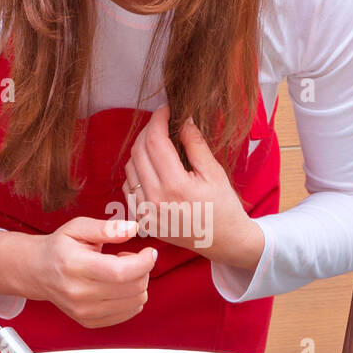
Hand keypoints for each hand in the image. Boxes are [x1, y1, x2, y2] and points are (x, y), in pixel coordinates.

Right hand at [27, 217, 154, 327]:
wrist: (38, 271)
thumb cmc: (60, 247)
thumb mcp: (78, 227)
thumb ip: (106, 228)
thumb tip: (132, 229)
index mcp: (75, 266)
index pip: (120, 272)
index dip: (144, 262)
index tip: (150, 252)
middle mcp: (78, 293)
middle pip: (132, 288)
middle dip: (143, 270)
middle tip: (130, 257)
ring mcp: (83, 311)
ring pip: (135, 302)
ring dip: (138, 284)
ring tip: (121, 271)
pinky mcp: (89, 321)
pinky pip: (128, 314)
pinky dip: (132, 298)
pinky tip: (118, 285)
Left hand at [123, 105, 260, 268]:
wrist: (224, 242)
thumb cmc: (223, 208)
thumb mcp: (214, 173)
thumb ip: (196, 144)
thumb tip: (183, 119)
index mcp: (175, 187)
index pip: (155, 142)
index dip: (158, 119)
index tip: (165, 110)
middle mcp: (155, 200)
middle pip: (138, 152)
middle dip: (148, 130)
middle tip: (162, 122)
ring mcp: (146, 213)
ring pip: (129, 167)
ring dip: (141, 149)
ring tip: (159, 143)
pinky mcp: (142, 220)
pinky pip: (129, 187)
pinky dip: (137, 171)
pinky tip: (153, 167)